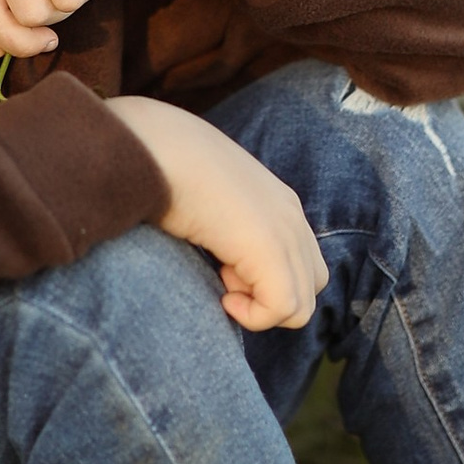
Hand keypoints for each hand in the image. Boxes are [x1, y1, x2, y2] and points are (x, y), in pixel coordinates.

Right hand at [106, 95, 327, 333]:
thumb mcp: (207, 200)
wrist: (154, 147)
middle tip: (223, 276)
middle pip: (309, 287)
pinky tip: (223, 297)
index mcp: (279, 202)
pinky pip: (283, 309)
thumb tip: (222, 260)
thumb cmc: (165, 171)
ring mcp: (286, 232)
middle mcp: (292, 216)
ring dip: (259, 307)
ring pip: (300, 306)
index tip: (222, 265)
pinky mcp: (271, 250)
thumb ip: (228, 226)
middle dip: (268, 298)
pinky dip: (252, 316)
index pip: (301, 263)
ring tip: (221, 279)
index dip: (265, 280)